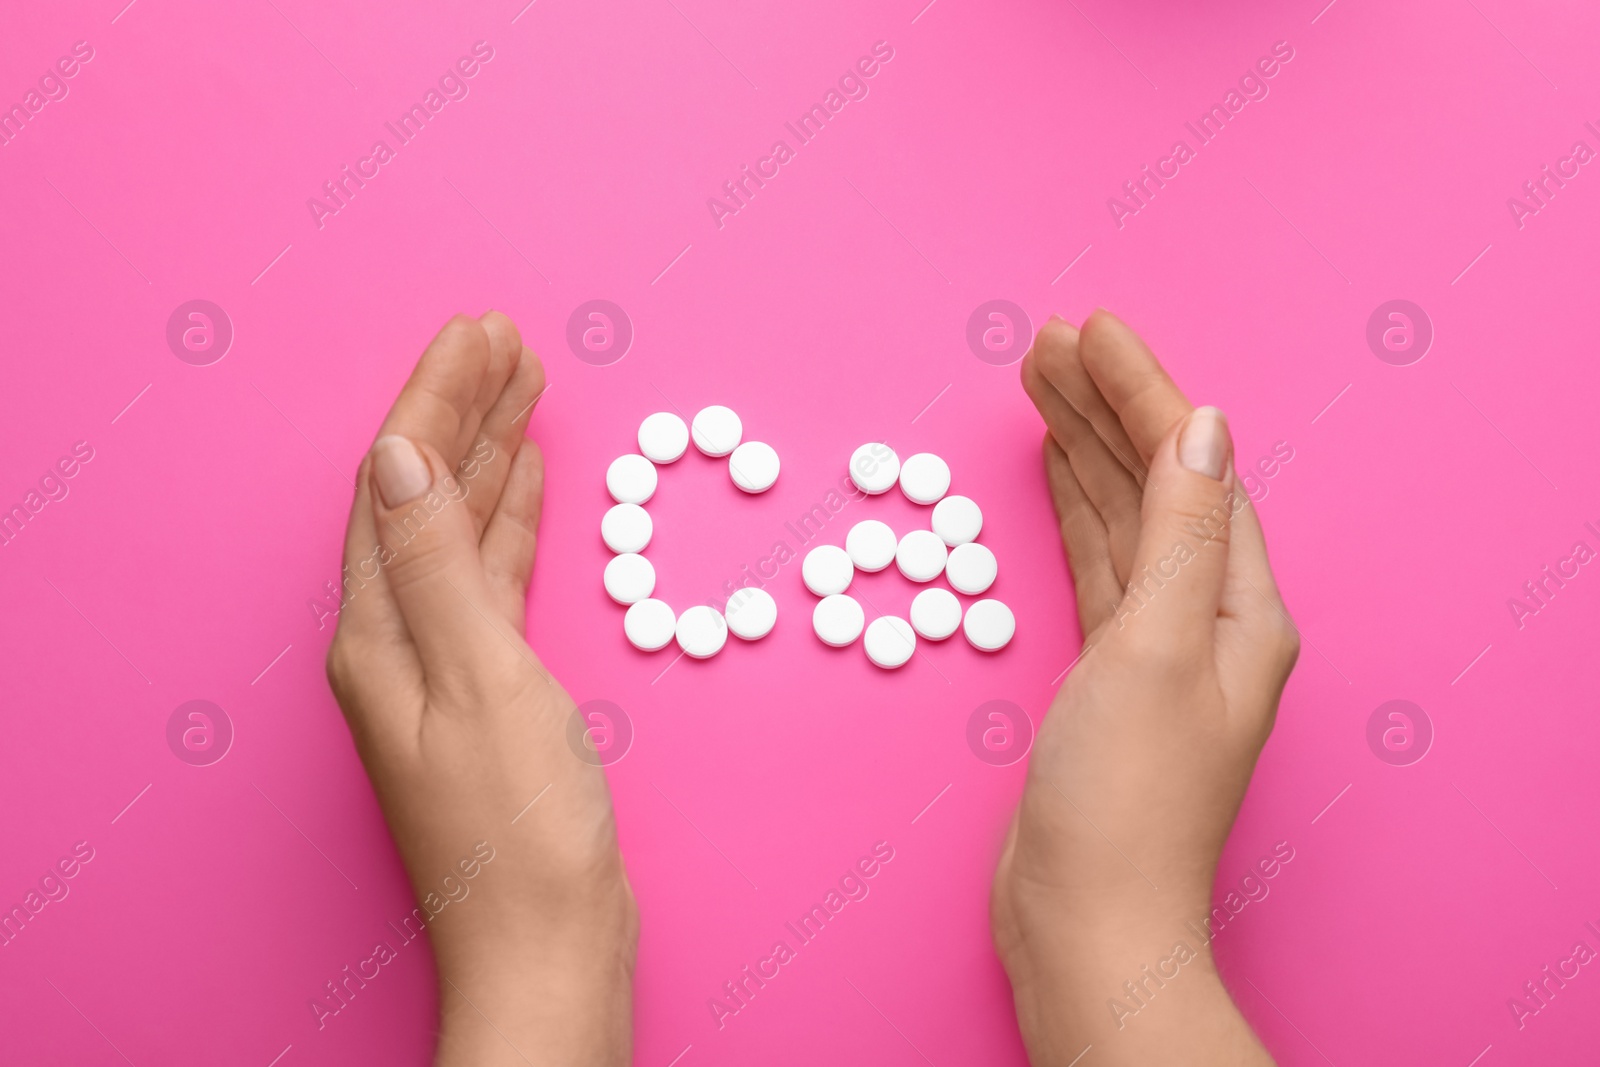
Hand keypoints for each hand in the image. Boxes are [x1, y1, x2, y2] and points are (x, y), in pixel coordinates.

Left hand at [326, 313, 635, 1066]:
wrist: (549, 944)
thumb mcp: (484, 682)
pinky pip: (494, 577)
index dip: (436, 399)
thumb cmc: (521, 832)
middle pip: (425, 497)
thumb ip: (440, 567)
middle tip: (507, 339)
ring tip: (525, 389)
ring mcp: (444, 665)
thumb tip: (399, 458)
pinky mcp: (490, 688)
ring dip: (491, 458)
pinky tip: (530, 488)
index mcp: (380, 634)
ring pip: (464, 531)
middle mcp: (399, 641)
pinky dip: (512, 523)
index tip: (478, 331)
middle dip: (463, 411)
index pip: (399, 485)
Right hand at [991, 311, 1298, 1064]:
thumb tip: (1204, 426)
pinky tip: (1055, 472)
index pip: (1192, 467)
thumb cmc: (1123, 798)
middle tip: (1048, 342)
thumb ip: (1177, 531)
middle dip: (1105, 407)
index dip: (1141, 391)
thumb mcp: (1152, 647)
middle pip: (1156, 482)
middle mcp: (1207, 618)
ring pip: (1120, 518)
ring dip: (1083, 449)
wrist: (1086, 919)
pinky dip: (1074, 510)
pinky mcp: (1108, 673)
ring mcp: (1156, 645)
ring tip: (1041, 385)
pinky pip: (1096, 563)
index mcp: (1239, 607)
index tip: (1089, 329)